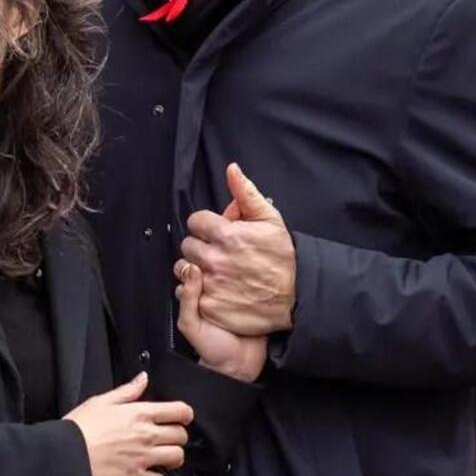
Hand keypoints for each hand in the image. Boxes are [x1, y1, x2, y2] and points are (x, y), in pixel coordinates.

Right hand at [64, 371, 193, 475]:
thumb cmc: (79, 428)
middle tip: (167, 438)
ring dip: (172, 457)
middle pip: (181, 436)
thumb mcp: (101, 401)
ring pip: (177, 457)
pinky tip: (148, 474)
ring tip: (163, 457)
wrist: (66, 455)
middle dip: (177, 436)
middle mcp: (147, 436)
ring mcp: (143, 458)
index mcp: (140, 414)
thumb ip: (127, 390)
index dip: (185, 414)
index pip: (180, 411)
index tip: (181, 418)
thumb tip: (143, 378)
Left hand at [176, 258, 268, 384]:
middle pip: (212, 267)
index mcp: (195, 297)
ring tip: (236, 263)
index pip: (189, 270)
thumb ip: (188, 299)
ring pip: (231, 271)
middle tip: (219, 259)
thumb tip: (191, 269)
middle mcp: (214, 292)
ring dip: (234, 265)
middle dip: (214, 259)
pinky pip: (250, 282)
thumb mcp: (191, 324)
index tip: (199, 258)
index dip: (192, 262)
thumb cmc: (212, 350)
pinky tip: (251, 273)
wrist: (240, 366)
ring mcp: (233, 294)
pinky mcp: (252, 298)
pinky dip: (251, 276)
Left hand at [177, 162, 296, 337]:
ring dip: (195, 268)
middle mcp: (215, 259)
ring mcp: (210, 284)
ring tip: (217, 272)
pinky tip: (217, 289)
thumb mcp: (271, 221)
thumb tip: (232, 170)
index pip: (196, 221)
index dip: (207, 226)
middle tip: (220, 254)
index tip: (218, 234)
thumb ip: (246, 194)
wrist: (291, 300)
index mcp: (228, 235)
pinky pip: (186, 292)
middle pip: (188, 244)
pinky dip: (197, 291)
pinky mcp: (207, 305)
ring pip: (183, 268)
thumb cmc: (281, 261)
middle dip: (201, 246)